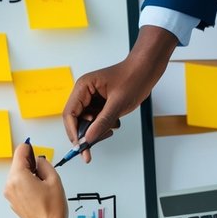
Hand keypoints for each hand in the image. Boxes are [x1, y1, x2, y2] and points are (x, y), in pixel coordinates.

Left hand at [4, 143, 78, 217]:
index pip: (20, 152)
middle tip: (44, 172)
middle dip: (30, 164)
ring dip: (29, 174)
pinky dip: (26, 184)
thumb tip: (39, 160)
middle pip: (18, 164)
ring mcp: (9, 194)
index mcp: (18, 176)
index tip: (35, 149)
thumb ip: (45, 164)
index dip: (29, 148)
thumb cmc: (51, 209)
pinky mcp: (12, 201)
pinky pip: (18, 185)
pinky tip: (38, 193)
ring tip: (43, 185)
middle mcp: (10, 184)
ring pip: (17, 175)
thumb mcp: (54, 180)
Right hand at [63, 27, 175, 162]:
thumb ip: (102, 122)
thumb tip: (88, 139)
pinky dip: (103, 125)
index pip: (69, 113)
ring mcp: (92, 98)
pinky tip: (115, 123)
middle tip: (91, 148)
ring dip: (96, 129)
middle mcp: (84, 92)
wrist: (147, 69)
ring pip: (86, 121)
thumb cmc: (133, 77)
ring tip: (110, 129)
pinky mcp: (100, 103)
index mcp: (83, 87)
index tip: (80, 146)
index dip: (73, 132)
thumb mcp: (118, 103)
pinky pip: (96, 119)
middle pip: (75, 119)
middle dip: (84, 133)